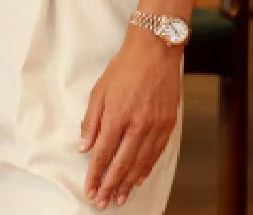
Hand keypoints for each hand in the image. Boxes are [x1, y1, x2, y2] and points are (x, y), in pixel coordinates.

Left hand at [79, 32, 182, 209]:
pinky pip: (156, 154)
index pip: (103, 153)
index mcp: (116, 116)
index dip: (96, 175)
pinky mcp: (168, 125)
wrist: (155, 52)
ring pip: (140, 164)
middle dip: (110, 185)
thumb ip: (91, 121)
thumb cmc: (124, 68)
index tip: (90, 188)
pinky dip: (146, 169)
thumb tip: (84, 147)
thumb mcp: (99, 91)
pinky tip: (139, 179)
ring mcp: (155, 127)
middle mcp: (137, 125)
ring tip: (120, 197)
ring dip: (128, 183)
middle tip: (102, 201)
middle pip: (121, 164)